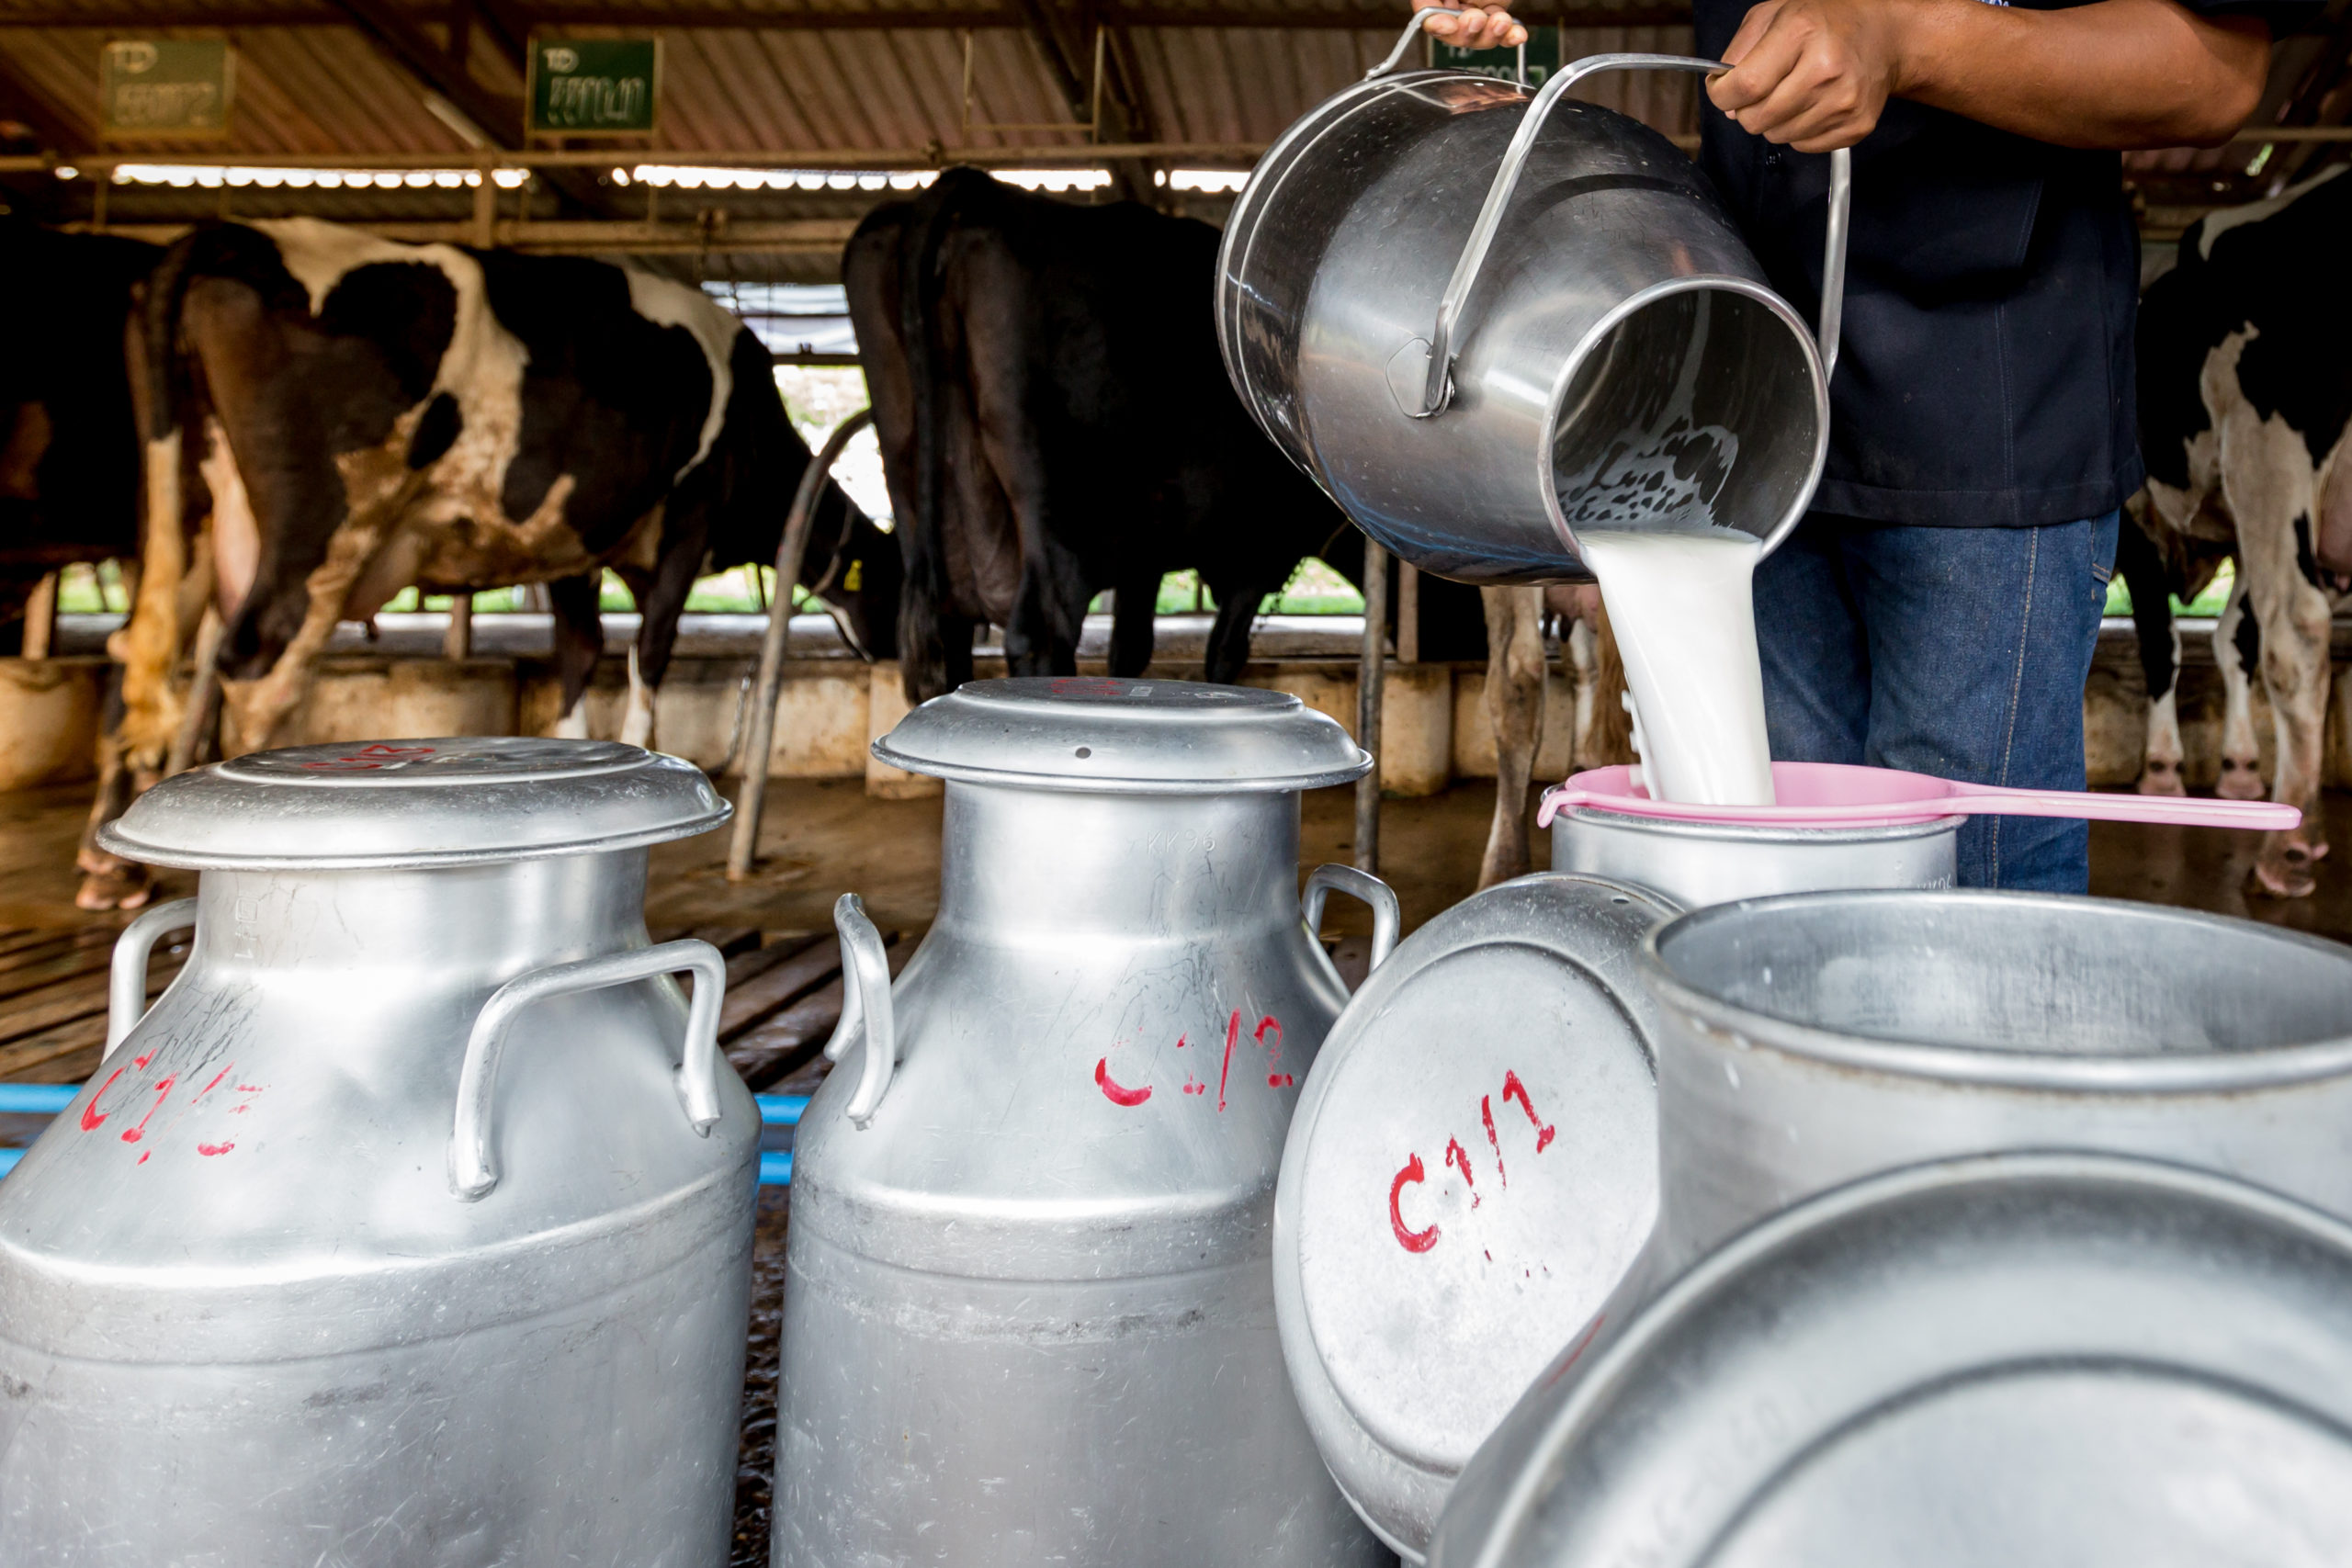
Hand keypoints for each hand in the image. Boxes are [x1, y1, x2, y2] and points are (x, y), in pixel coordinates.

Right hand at [1416, 4, 1527, 51]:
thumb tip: (1431, 19)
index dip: (1435, 25)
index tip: (1448, 25)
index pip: (1425, 16)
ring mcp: (1472, 11)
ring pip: (1477, 37)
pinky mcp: (1494, 14)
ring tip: (1501, 21)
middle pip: (1451, 33)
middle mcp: (1449, 5)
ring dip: (1490, 34)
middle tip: (1476, 19)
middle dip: (1466, 32)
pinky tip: (1518, 34)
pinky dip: (1510, 36)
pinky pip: (1501, 33)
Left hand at [1707, 0, 1918, 151]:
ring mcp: (1844, 101)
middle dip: (1748, 109)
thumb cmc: (1827, 23)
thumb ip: (1739, 50)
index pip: (1745, 85)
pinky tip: (1813, 104)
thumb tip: (1725, 96)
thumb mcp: (1775, 14)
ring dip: (1775, 121)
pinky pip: (1803, 146)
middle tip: (1763, 90)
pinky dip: (1798, 131)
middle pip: (1757, 119)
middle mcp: (1826, 68)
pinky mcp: (1855, 126)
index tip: (1723, 90)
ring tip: (1793, 93)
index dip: (1722, 94)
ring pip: (1777, 136)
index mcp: (1802, 32)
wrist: (1884, 37)